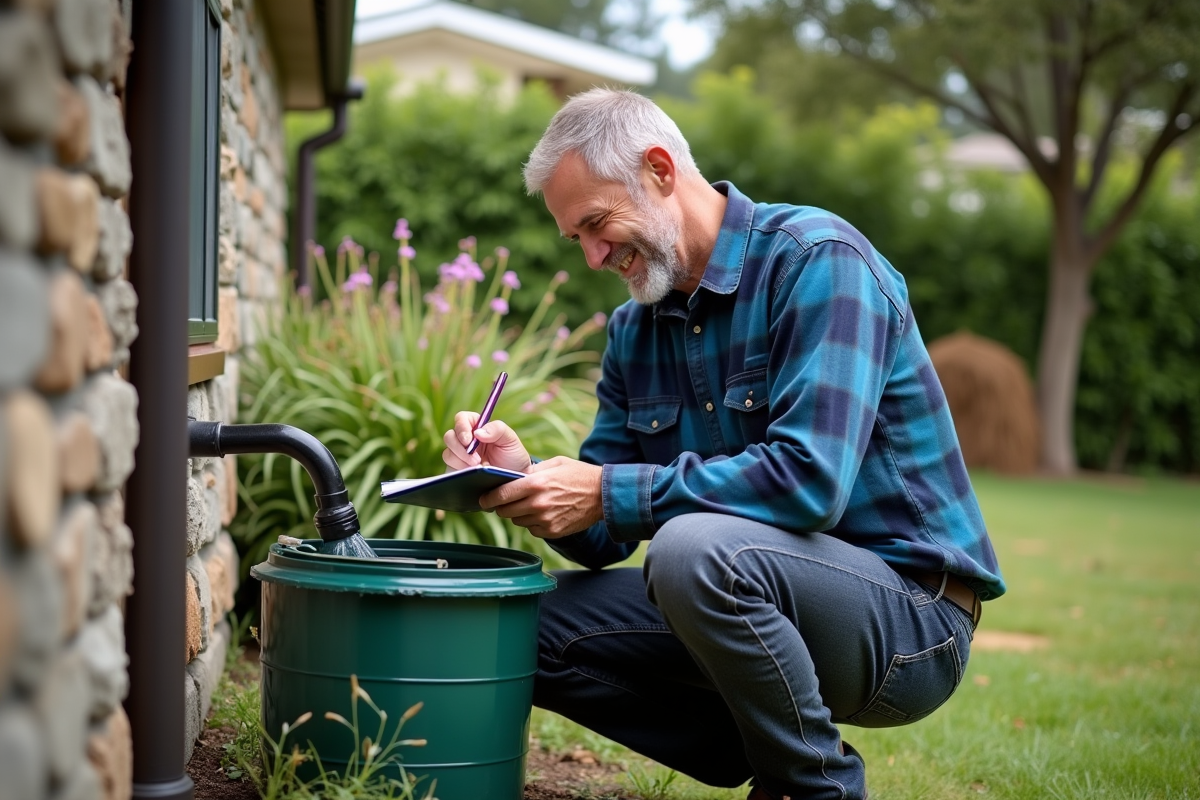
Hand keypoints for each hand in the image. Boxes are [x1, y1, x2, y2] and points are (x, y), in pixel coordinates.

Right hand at [442, 412, 531, 472]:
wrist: (514, 479)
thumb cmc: (513, 456)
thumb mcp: (510, 439)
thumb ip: (497, 429)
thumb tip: (477, 433)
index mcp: (477, 427)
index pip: (461, 419)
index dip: (461, 427)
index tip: (469, 440)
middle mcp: (465, 440)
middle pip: (450, 436)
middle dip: (460, 448)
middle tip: (476, 460)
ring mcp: (460, 455)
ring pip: (448, 453)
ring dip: (460, 461)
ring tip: (478, 468)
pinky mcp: (458, 469)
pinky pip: (450, 468)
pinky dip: (459, 470)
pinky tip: (471, 474)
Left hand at [479, 456, 602, 538]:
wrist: (603, 495)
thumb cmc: (578, 475)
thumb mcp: (554, 463)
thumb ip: (530, 471)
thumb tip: (509, 478)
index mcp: (536, 484)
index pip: (501, 495)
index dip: (488, 499)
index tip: (483, 500)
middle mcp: (538, 503)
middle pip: (505, 511)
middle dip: (501, 507)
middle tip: (504, 502)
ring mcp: (545, 520)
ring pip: (518, 521)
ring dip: (518, 514)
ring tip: (530, 504)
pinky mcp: (552, 531)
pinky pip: (532, 529)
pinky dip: (533, 523)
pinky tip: (543, 513)